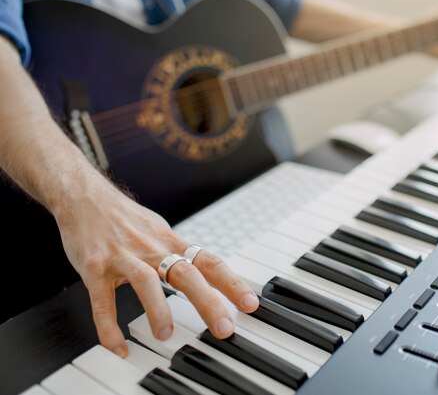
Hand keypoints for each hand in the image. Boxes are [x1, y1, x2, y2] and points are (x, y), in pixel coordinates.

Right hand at [53, 180, 258, 356]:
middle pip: (186, 273)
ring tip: (165, 334)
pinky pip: (102, 301)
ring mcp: (123, 257)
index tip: (250, 303)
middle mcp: (151, 249)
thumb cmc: (124, 217)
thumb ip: (180, 252)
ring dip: (158, 309)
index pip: (209, 262)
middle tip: (224, 327)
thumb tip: (206, 271)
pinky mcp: (94, 268)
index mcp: (170, 242)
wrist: (83, 196)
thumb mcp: (159, 230)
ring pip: (146, 281)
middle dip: (208, 302)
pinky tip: (117, 345)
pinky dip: (109, 326)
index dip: (231, 283)